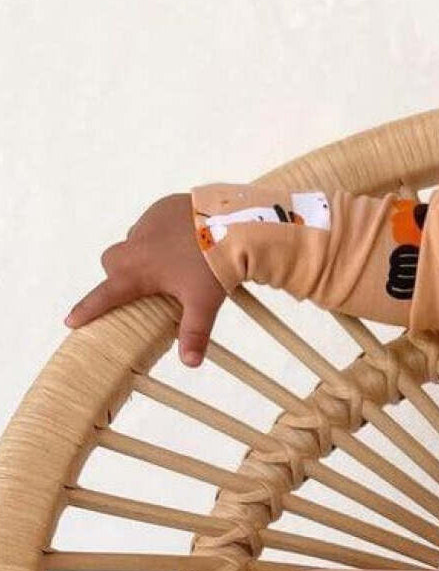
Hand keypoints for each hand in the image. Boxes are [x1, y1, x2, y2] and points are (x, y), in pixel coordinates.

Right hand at [62, 192, 228, 367]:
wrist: (234, 222)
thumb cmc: (213, 264)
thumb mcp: (204, 302)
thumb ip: (194, 332)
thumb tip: (190, 363)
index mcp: (137, 272)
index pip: (105, 296)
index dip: (87, 310)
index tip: (71, 320)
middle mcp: (135, 245)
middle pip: (113, 263)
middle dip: (119, 276)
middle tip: (140, 288)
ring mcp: (148, 222)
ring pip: (134, 241)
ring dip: (142, 253)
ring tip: (169, 263)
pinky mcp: (163, 207)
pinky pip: (153, 223)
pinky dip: (161, 234)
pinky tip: (182, 241)